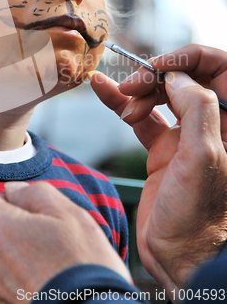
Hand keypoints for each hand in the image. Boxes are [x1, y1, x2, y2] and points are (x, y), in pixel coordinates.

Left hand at [0, 181, 130, 303]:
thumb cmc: (83, 264)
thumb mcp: (69, 213)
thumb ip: (33, 192)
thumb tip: (12, 190)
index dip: (7, 204)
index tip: (31, 216)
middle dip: (8, 234)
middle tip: (43, 246)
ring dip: (7, 263)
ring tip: (42, 273)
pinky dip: (6, 290)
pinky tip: (33, 291)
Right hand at [89, 44, 226, 297]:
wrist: (179, 258)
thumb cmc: (199, 218)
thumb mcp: (203, 158)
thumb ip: (196, 109)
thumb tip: (177, 76)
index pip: (219, 68)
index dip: (189, 59)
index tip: (160, 66)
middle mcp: (210, 124)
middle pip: (183, 78)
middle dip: (155, 75)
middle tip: (132, 86)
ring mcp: (184, 135)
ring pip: (160, 95)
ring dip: (136, 89)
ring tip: (118, 95)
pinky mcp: (162, 148)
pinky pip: (140, 116)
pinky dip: (120, 103)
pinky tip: (102, 89)